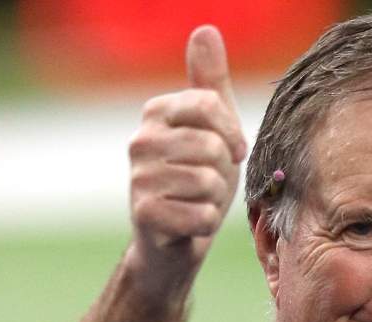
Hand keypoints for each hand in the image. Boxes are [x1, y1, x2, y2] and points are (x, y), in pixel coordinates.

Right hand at [128, 25, 246, 263]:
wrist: (173, 241)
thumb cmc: (196, 178)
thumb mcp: (211, 127)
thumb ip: (209, 81)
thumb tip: (205, 30)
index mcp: (157, 112)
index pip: (212, 106)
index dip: (232, 133)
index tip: (231, 150)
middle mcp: (140, 140)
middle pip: (213, 148)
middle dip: (223, 173)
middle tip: (209, 183)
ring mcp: (138, 178)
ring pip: (209, 183)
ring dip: (215, 200)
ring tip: (198, 202)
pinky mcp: (145, 214)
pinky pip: (202, 215)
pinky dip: (206, 223)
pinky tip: (190, 223)